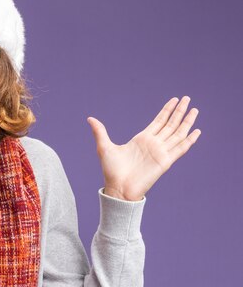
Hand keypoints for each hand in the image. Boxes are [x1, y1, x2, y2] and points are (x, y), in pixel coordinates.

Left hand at [86, 96, 200, 200]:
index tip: (175, 100)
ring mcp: (161, 152)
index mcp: (142, 139)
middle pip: (170, 124)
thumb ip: (100, 132)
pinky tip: (197, 131)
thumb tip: (90, 118)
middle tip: (188, 98)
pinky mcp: (165, 161)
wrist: (118, 188)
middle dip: (179, 111)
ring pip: (178, 133)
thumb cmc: (111, 170)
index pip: (158, 121)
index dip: (167, 110)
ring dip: (187, 122)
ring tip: (195, 110)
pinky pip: (180, 148)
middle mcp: (153, 144)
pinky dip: (189, 140)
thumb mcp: (104, 147)